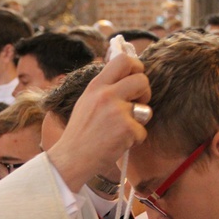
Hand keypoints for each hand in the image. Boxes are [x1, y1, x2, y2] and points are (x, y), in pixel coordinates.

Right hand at [47, 54, 150, 191]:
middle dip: (145, 92)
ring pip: (146, 109)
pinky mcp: (127, 129)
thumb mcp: (86, 102)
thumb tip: (125, 74)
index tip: (136, 77)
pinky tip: (117, 143)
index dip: (136, 66)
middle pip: (142, 80)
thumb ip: (104, 88)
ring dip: (140, 120)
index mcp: (96, 86)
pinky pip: (142, 131)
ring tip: (121, 129)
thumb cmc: (80, 133)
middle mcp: (107, 95)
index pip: (123, 60)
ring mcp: (118, 112)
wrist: (73, 158)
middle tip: (137, 104)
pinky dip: (134, 140)